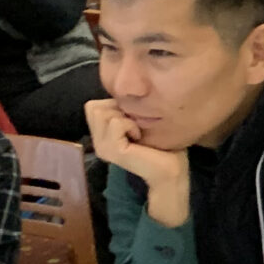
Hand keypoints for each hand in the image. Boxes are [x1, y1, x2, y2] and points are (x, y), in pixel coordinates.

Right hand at [85, 97, 190, 228]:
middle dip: (117, 108)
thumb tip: (120, 93)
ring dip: (125, 117)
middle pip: (93, 107)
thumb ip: (122, 111)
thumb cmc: (161, 145)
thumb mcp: (137, 122)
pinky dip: (131, 125)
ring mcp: (102, 147)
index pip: (92, 106)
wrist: (171, 171)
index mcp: (101, 135)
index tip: (133, 118)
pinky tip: (139, 137)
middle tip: (135, 125)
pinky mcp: (112, 150)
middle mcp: (97, 142)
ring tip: (137, 131)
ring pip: (102, 113)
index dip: (114, 104)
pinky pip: (115, 123)